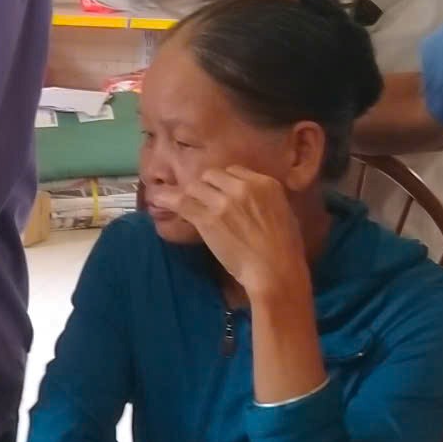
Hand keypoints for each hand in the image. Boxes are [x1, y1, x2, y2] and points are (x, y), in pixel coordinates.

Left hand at [170, 166, 308, 302]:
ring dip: (192, 197)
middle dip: (207, 188)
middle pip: (211, 175)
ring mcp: (223, 201)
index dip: (225, 183)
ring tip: (187, 206)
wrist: (275, 270)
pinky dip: (167, 199)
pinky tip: (157, 198)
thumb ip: (264, 199)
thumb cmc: (285, 248)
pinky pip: (181, 201)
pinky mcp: (207, 218)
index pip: (234, 171)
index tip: (222, 195)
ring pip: (195, 186)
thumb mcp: (283, 213)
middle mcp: (243, 186)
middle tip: (206, 204)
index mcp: (264, 183)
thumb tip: (250, 199)